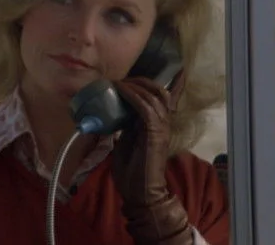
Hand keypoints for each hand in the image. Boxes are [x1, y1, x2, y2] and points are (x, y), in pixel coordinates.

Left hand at [112, 70, 193, 244]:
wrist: (141, 194)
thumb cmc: (132, 172)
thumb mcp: (125, 142)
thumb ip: (124, 127)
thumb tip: (111, 114)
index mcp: (156, 125)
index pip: (159, 97)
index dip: (149, 84)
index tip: (128, 79)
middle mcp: (163, 123)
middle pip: (158, 91)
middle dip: (140, 81)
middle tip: (121, 81)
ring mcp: (161, 127)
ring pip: (153, 95)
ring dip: (134, 86)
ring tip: (118, 84)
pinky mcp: (155, 132)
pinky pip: (145, 107)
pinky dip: (132, 95)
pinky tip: (120, 90)